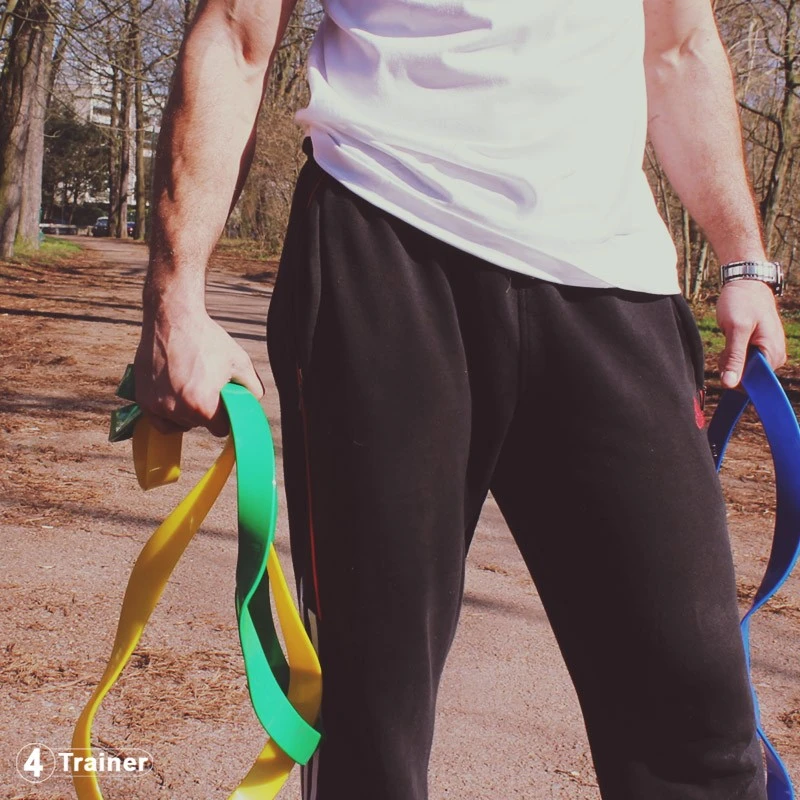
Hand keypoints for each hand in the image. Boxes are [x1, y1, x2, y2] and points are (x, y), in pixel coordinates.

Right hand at [134, 296, 263, 436]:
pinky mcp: (143, 399)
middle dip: (204, 411)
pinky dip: (167, 415)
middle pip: (197, 425)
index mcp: (203, 405)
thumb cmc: (206, 339)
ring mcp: (157, 406)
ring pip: (178, 423)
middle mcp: (177, 410)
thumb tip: (253, 401)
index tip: (223, 404)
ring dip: (185, 413)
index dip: (224, 416)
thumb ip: (252, 387)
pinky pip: (158, 421)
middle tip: (205, 387)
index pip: (220, 429)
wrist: (172, 319)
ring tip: (190, 387)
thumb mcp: (239, 361)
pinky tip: (175, 400)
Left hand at [716, 280, 786, 387]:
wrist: (746, 284)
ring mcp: (767, 353)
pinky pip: (742, 362)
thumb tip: (730, 384)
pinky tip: (731, 342)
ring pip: (742, 370)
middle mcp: (775, 356)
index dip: (736, 379)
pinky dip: (731, 356)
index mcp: (773, 353)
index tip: (726, 364)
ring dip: (730, 361)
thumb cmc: (742, 302)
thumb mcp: (736, 329)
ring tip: (730, 340)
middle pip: (747, 377)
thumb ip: (734, 358)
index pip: (755, 383)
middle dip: (731, 367)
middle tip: (728, 345)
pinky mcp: (759, 349)